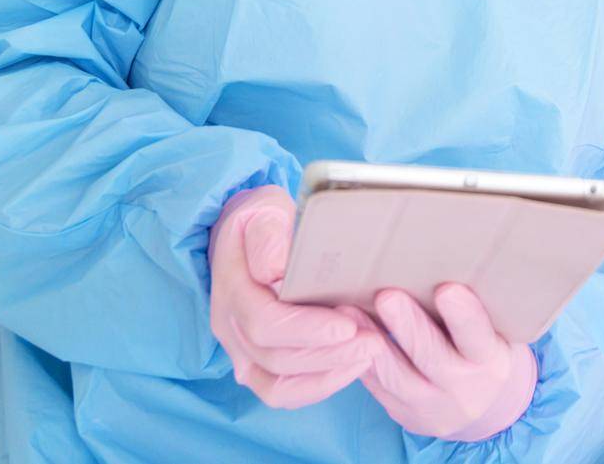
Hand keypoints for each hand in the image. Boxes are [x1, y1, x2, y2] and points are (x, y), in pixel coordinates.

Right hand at [208, 185, 379, 407]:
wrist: (249, 233)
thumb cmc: (263, 219)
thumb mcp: (265, 210)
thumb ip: (270, 237)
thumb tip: (277, 271)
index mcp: (231, 288)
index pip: (265, 322)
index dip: (307, 329)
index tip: (348, 326)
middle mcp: (229, 326)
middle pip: (275, 358)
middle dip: (329, 354)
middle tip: (374, 342)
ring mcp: (239, 349)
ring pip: (276, 385)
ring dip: (327, 375)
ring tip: (368, 355)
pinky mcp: (255, 363)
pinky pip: (279, 392)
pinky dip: (316, 387)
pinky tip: (350, 368)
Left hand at [356, 284, 537, 441]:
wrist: (482, 407)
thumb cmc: (483, 350)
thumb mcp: (492, 333)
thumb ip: (473, 310)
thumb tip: (438, 260)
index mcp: (491, 361)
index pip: (477, 338)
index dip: (463, 316)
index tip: (446, 289)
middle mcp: (464, 388)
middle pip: (431, 356)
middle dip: (407, 325)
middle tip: (387, 296)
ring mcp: (432, 406)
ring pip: (396, 375)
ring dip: (371, 340)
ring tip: (349, 310)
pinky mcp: (404, 413)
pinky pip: (378, 387)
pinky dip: (361, 359)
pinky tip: (346, 335)